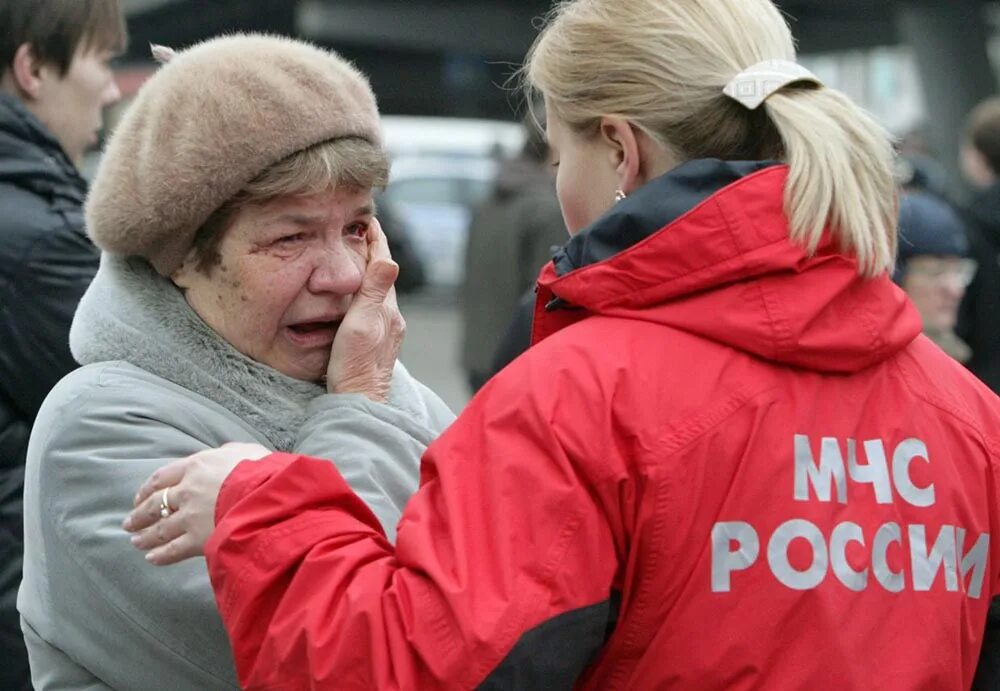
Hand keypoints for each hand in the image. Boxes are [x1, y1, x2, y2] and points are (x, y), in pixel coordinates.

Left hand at [124, 442, 270, 564]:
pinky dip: (161, 555)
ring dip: (146, 536)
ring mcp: (190, 517)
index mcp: (197, 467)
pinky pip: (173, 550)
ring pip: (160, 528)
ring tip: (135, 541)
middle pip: (155, 504)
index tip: (139, 497)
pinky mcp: (198, 540)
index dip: (147, 488)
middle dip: (140, 515)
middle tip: (129, 522)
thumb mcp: (246, 451)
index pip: (162, 477)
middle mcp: (187, 491)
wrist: (269, 497)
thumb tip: (226, 453)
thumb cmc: (263, 471)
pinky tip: (151, 558)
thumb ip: (230, 452)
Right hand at [327, 218, 404, 400]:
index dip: (376, 240)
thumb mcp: (361, 325)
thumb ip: (374, 293)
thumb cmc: (355, 367)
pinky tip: (357, 294)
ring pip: (379, 290)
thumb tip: (390, 259)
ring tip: (357, 254)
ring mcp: (386, 330)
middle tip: (361, 230)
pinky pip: (373, 305)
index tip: (369, 218)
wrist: (359, 402)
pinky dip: (366, 290)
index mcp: (387, 308)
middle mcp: (391, 317)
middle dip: (373, 250)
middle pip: (383, 274)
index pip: (384, 263)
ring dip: (369, 270)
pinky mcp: (378, 341)